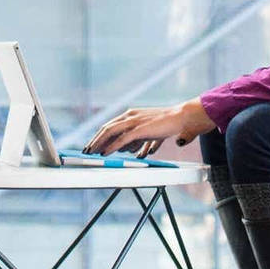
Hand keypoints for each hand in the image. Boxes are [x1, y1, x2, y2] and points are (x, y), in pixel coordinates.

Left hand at [85, 99, 213, 156]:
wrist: (183, 117)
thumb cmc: (170, 125)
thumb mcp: (150, 134)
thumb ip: (139, 142)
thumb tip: (131, 152)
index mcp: (131, 114)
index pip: (110, 125)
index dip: (99, 135)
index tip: (92, 145)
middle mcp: (130, 115)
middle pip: (106, 128)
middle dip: (95, 140)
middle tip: (86, 151)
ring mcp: (134, 121)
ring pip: (110, 132)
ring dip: (99, 143)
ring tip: (91, 153)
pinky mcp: (140, 128)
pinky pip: (122, 139)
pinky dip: (111, 146)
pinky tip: (105, 153)